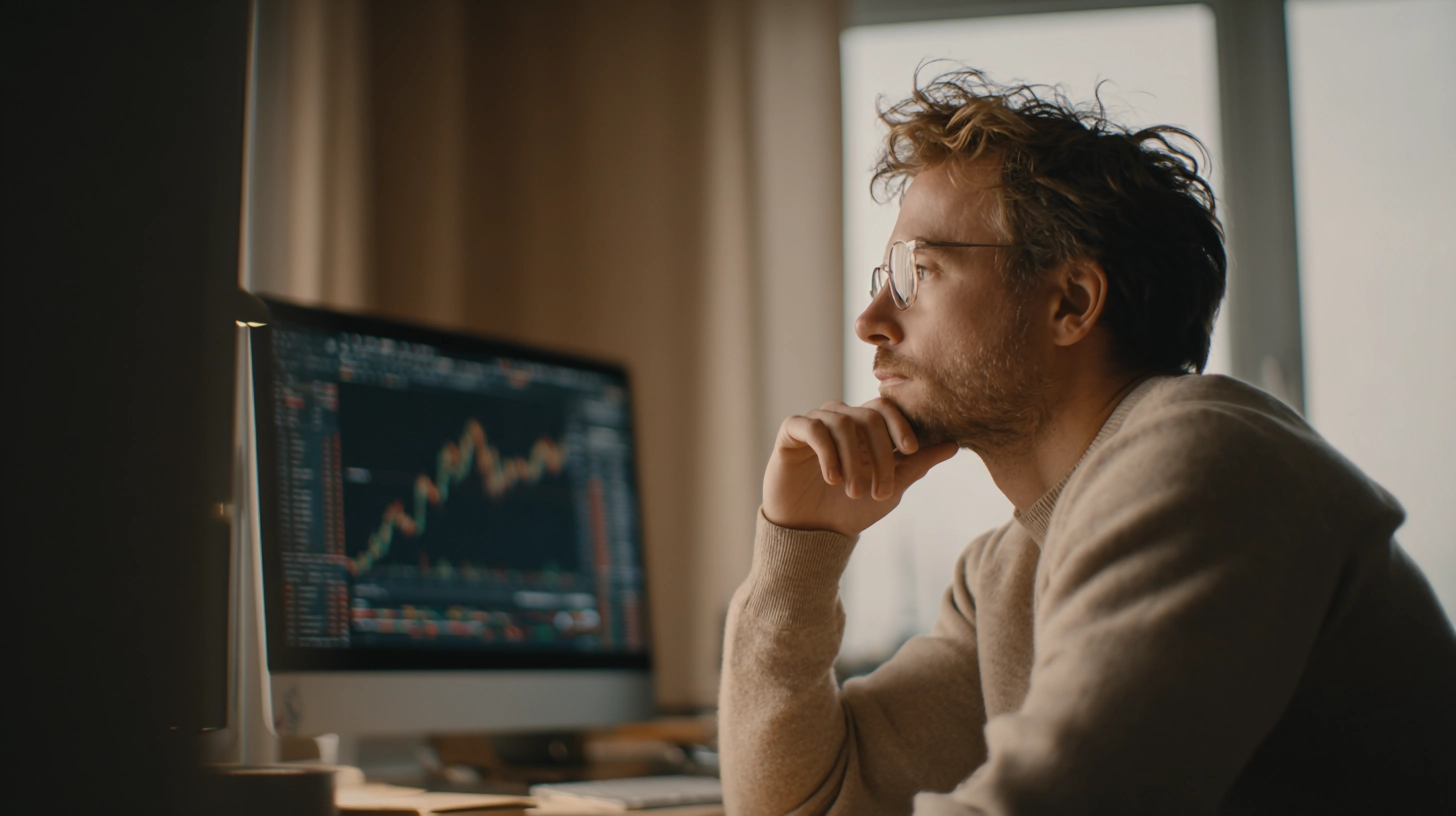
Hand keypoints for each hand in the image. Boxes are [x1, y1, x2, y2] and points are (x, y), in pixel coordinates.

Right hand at [762, 398, 957, 536]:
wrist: (811, 533)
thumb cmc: (850, 510)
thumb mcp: (890, 489)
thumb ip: (918, 464)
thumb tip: (954, 444)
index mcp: (865, 429)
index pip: (886, 409)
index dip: (900, 424)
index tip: (911, 451)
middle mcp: (841, 419)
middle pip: (869, 416)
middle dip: (880, 454)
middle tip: (880, 490)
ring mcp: (816, 422)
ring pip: (843, 422)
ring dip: (853, 460)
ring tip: (853, 492)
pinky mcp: (792, 431)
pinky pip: (813, 427)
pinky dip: (827, 453)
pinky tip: (832, 479)